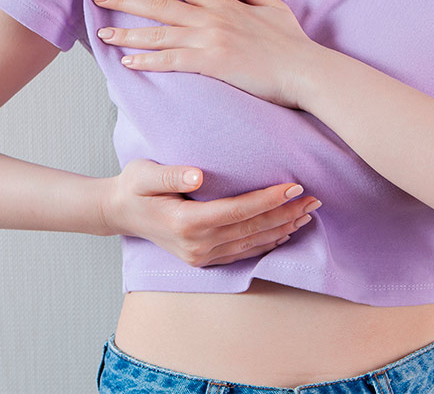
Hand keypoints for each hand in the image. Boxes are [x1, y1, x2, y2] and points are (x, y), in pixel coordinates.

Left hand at [90, 0, 319, 108]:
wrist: (305, 71)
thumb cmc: (292, 44)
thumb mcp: (272, 6)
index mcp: (224, 4)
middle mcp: (212, 19)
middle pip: (160, 5)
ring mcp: (211, 41)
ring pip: (160, 34)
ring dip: (129, 34)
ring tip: (103, 34)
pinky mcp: (213, 64)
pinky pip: (173, 61)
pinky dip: (149, 61)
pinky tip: (128, 62)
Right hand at [108, 158, 321, 266]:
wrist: (119, 212)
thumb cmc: (134, 187)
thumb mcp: (144, 174)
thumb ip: (170, 174)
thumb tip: (197, 174)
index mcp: (186, 223)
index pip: (238, 210)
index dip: (269, 199)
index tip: (294, 185)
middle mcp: (197, 245)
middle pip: (252, 229)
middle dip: (286, 213)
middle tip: (314, 198)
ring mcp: (201, 256)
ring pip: (252, 243)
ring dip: (283, 229)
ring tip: (308, 212)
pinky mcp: (204, 259)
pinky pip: (243, 253)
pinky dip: (267, 242)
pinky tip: (284, 232)